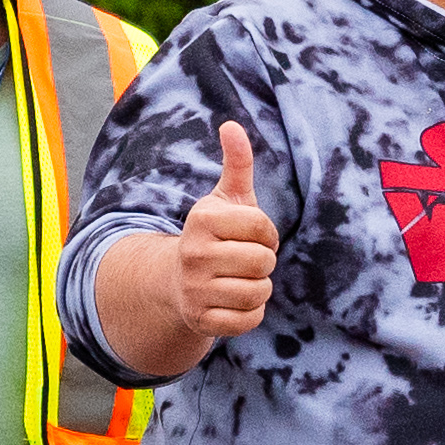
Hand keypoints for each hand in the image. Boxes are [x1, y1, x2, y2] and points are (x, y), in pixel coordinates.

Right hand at [163, 122, 277, 352]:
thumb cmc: (214, 236)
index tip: (252, 236)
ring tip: (240, 280)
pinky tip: (234, 301)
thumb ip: (236, 163)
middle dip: (264, 262)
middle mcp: (193, 253)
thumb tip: (231, 124)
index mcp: (202, 219)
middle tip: (245, 261)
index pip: (263, 227)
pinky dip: (251, 313)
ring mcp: (194, 289)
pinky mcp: (201, 320)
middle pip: (263, 261)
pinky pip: (249, 320)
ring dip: (259, 288)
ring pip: (258, 292)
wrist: (177, 282)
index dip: (267, 233)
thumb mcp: (225, 199)